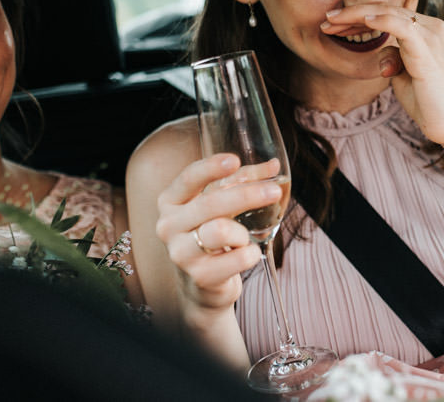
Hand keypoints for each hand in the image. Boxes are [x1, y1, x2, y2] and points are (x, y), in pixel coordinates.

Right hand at [154, 154, 282, 313]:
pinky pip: (237, 258)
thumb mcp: (223, 205)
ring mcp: (180, 253)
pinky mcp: (199, 276)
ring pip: (220, 231)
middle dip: (247, 194)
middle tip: (274, 191)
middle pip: (210, 203)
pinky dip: (251, 254)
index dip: (211, 167)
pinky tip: (248, 254)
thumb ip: (244, 182)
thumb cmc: (214, 234)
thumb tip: (273, 166)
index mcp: (171, 202)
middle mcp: (169, 226)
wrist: (205, 283)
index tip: (234, 160)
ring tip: (246, 238)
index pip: (188, 178)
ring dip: (243, 232)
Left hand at [320, 5, 443, 145]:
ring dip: (356, 16)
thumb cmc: (432, 104)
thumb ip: (393, 59)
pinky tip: (364, 20)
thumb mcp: (404, 77)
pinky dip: (382, 21)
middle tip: (326, 20)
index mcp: (426, 31)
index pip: (387, 14)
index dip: (357, 17)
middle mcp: (431, 27)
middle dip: (351, 14)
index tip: (333, 24)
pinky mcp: (427, 51)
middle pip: (385, 9)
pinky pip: (402, 27)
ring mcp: (430, 37)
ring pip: (388, 13)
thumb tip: (383, 54)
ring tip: (331, 22)